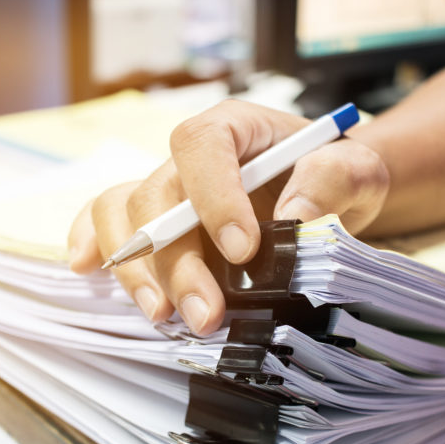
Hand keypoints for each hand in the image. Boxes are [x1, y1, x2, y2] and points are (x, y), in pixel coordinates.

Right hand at [68, 100, 388, 334]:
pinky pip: (104, 217)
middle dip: (177, 261)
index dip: (213, 195)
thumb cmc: (335, 176)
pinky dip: (91, 240)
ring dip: (137, 269)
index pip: (203, 145)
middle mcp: (193, 158)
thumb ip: (332, 180)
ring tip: (164, 315)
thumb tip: (291, 218)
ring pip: (124, 214)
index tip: (242, 250)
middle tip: (207, 315)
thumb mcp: (356, 170)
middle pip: (158, 196)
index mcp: (236, 129)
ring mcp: (170, 191)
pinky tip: (88, 267)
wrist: (323, 193)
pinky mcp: (158, 221)